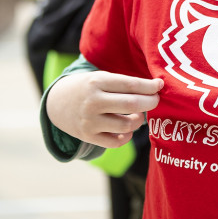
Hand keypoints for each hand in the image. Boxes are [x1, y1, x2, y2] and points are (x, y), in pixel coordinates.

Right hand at [46, 71, 162, 148]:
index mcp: (97, 81)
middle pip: (132, 104)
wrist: (57, 102)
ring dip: (139, 120)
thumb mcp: (101, 77)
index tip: (160, 85)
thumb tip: (156, 89)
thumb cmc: (88, 87)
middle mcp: (93, 102)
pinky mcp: (88, 136)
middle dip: (150, 102)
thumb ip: (124, 83)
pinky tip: (127, 128)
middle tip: (155, 100)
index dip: (149, 86)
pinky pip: (117, 141)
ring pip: (127, 125)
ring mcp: (90, 121)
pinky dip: (127, 135)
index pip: (130, 84)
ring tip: (138, 115)